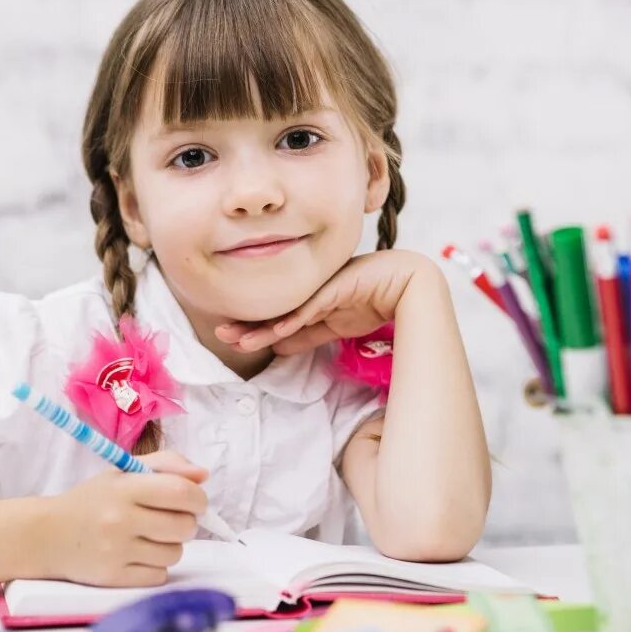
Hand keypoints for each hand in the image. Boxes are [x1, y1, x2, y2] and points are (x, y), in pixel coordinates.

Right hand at [37, 450, 208, 586]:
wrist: (46, 536)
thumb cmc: (90, 501)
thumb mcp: (121, 471)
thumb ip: (166, 464)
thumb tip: (203, 475)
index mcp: (124, 488)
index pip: (182, 492)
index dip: (197, 498)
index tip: (193, 501)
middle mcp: (120, 520)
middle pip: (184, 526)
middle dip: (186, 522)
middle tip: (169, 519)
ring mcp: (116, 551)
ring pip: (175, 553)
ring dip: (169, 546)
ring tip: (148, 537)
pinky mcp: (114, 577)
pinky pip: (159, 575)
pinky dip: (155, 567)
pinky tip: (137, 555)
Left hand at [216, 250, 433, 354]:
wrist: (409, 284)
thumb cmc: (373, 300)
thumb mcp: (333, 326)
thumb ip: (307, 335)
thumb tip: (279, 347)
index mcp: (308, 295)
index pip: (277, 315)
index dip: (254, 327)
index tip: (232, 337)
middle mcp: (311, 288)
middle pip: (274, 310)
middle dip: (247, 324)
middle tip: (221, 334)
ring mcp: (323, 286)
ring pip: (287, 310)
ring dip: (262, 327)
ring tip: (236, 337)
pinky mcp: (337, 286)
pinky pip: (311, 307)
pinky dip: (293, 321)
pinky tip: (276, 332)